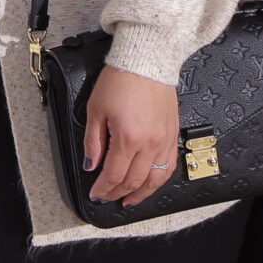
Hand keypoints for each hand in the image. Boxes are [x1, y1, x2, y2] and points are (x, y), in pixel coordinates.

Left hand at [82, 66, 180, 206]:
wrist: (146, 61)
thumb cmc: (120, 79)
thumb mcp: (96, 110)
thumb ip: (93, 142)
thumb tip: (90, 165)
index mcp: (128, 138)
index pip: (114, 175)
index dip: (103, 189)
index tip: (96, 194)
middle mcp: (149, 144)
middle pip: (134, 181)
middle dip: (118, 193)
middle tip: (108, 198)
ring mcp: (164, 141)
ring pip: (154, 179)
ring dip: (141, 194)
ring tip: (129, 200)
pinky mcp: (172, 135)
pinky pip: (169, 166)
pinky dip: (158, 180)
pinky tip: (150, 184)